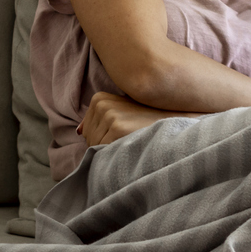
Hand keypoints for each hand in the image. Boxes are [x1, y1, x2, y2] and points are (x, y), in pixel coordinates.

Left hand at [78, 92, 194, 146]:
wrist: (172, 121)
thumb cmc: (146, 121)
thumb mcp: (121, 112)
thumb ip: (100, 119)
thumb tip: (78, 131)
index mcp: (99, 98)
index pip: (85, 130)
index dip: (102, 137)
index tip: (121, 132)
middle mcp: (101, 104)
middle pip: (88, 138)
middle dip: (104, 143)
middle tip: (127, 137)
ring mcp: (109, 115)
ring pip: (94, 145)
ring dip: (109, 149)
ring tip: (129, 140)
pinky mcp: (116, 128)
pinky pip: (103, 150)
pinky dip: (114, 153)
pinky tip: (130, 144)